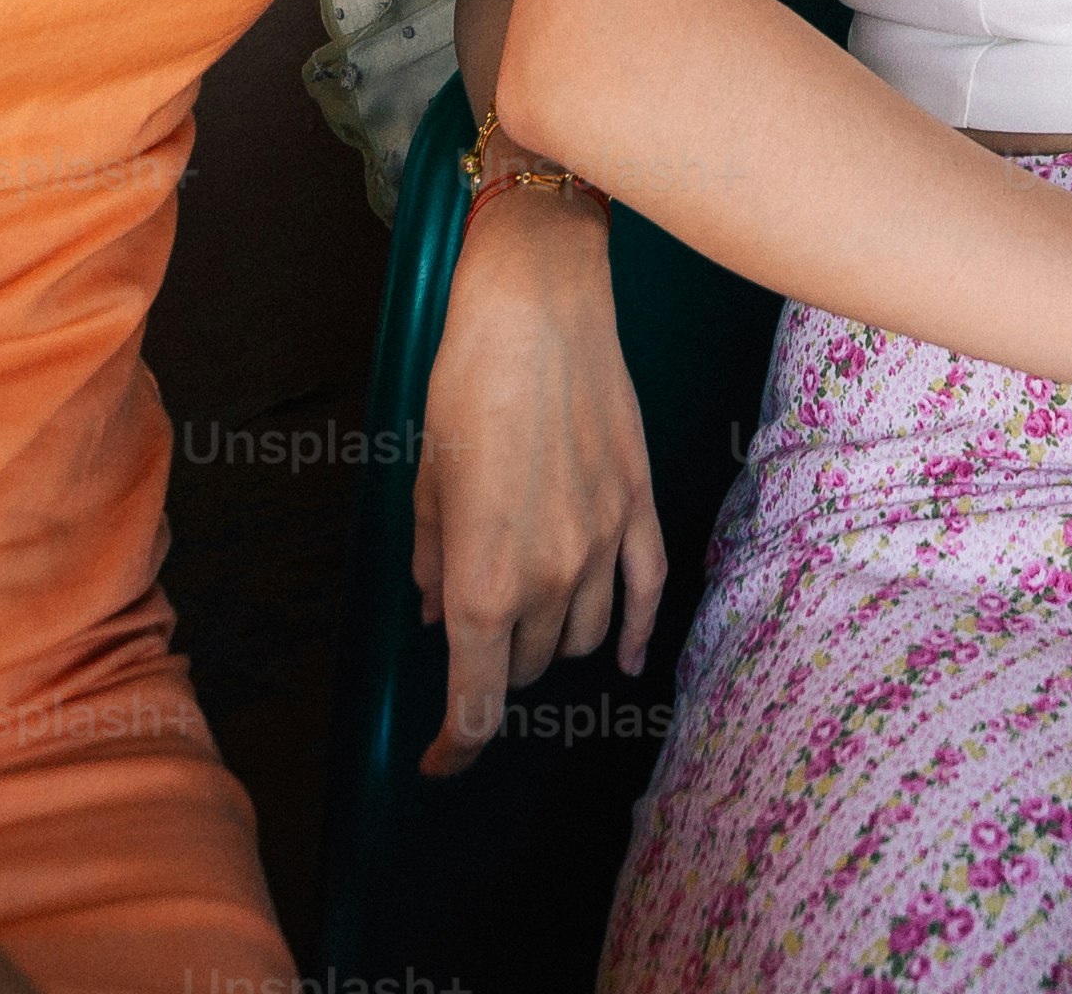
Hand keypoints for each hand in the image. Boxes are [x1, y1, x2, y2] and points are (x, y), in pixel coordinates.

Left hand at [408, 193, 667, 772]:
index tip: (437, 762)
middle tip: (469, 652)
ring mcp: (604, 545)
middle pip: (525, 669)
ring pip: (582, 637)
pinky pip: (646, 593)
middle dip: (492, 674)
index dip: (453, 748)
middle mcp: (548, 578)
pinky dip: (635, 635)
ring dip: (548, 648)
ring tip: (523, 627)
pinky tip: (626, 659)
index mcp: (481, 580)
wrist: (539, 309)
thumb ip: (432, 560)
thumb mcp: (425, 480)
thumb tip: (436, 614)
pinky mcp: (639, 507)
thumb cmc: (465, 384)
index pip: (473, 703)